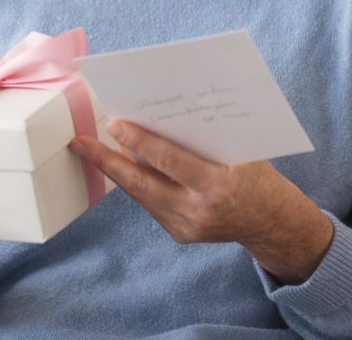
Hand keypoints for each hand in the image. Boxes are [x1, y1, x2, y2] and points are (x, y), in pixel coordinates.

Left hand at [70, 121, 332, 283]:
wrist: (271, 223)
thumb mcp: (237, 151)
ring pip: (140, 195)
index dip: (139, 142)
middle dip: (106, 162)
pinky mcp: (179, 235)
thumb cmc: (257, 175)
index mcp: (216, 186)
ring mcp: (186, 228)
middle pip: (141, 185)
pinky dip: (137, 183)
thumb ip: (201, 140)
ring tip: (93, 150)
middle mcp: (197, 211)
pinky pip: (151, 203)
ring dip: (116, 171)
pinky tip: (123, 165)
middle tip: (79, 143)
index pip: (169, 160)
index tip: (114, 124)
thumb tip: (159, 117)